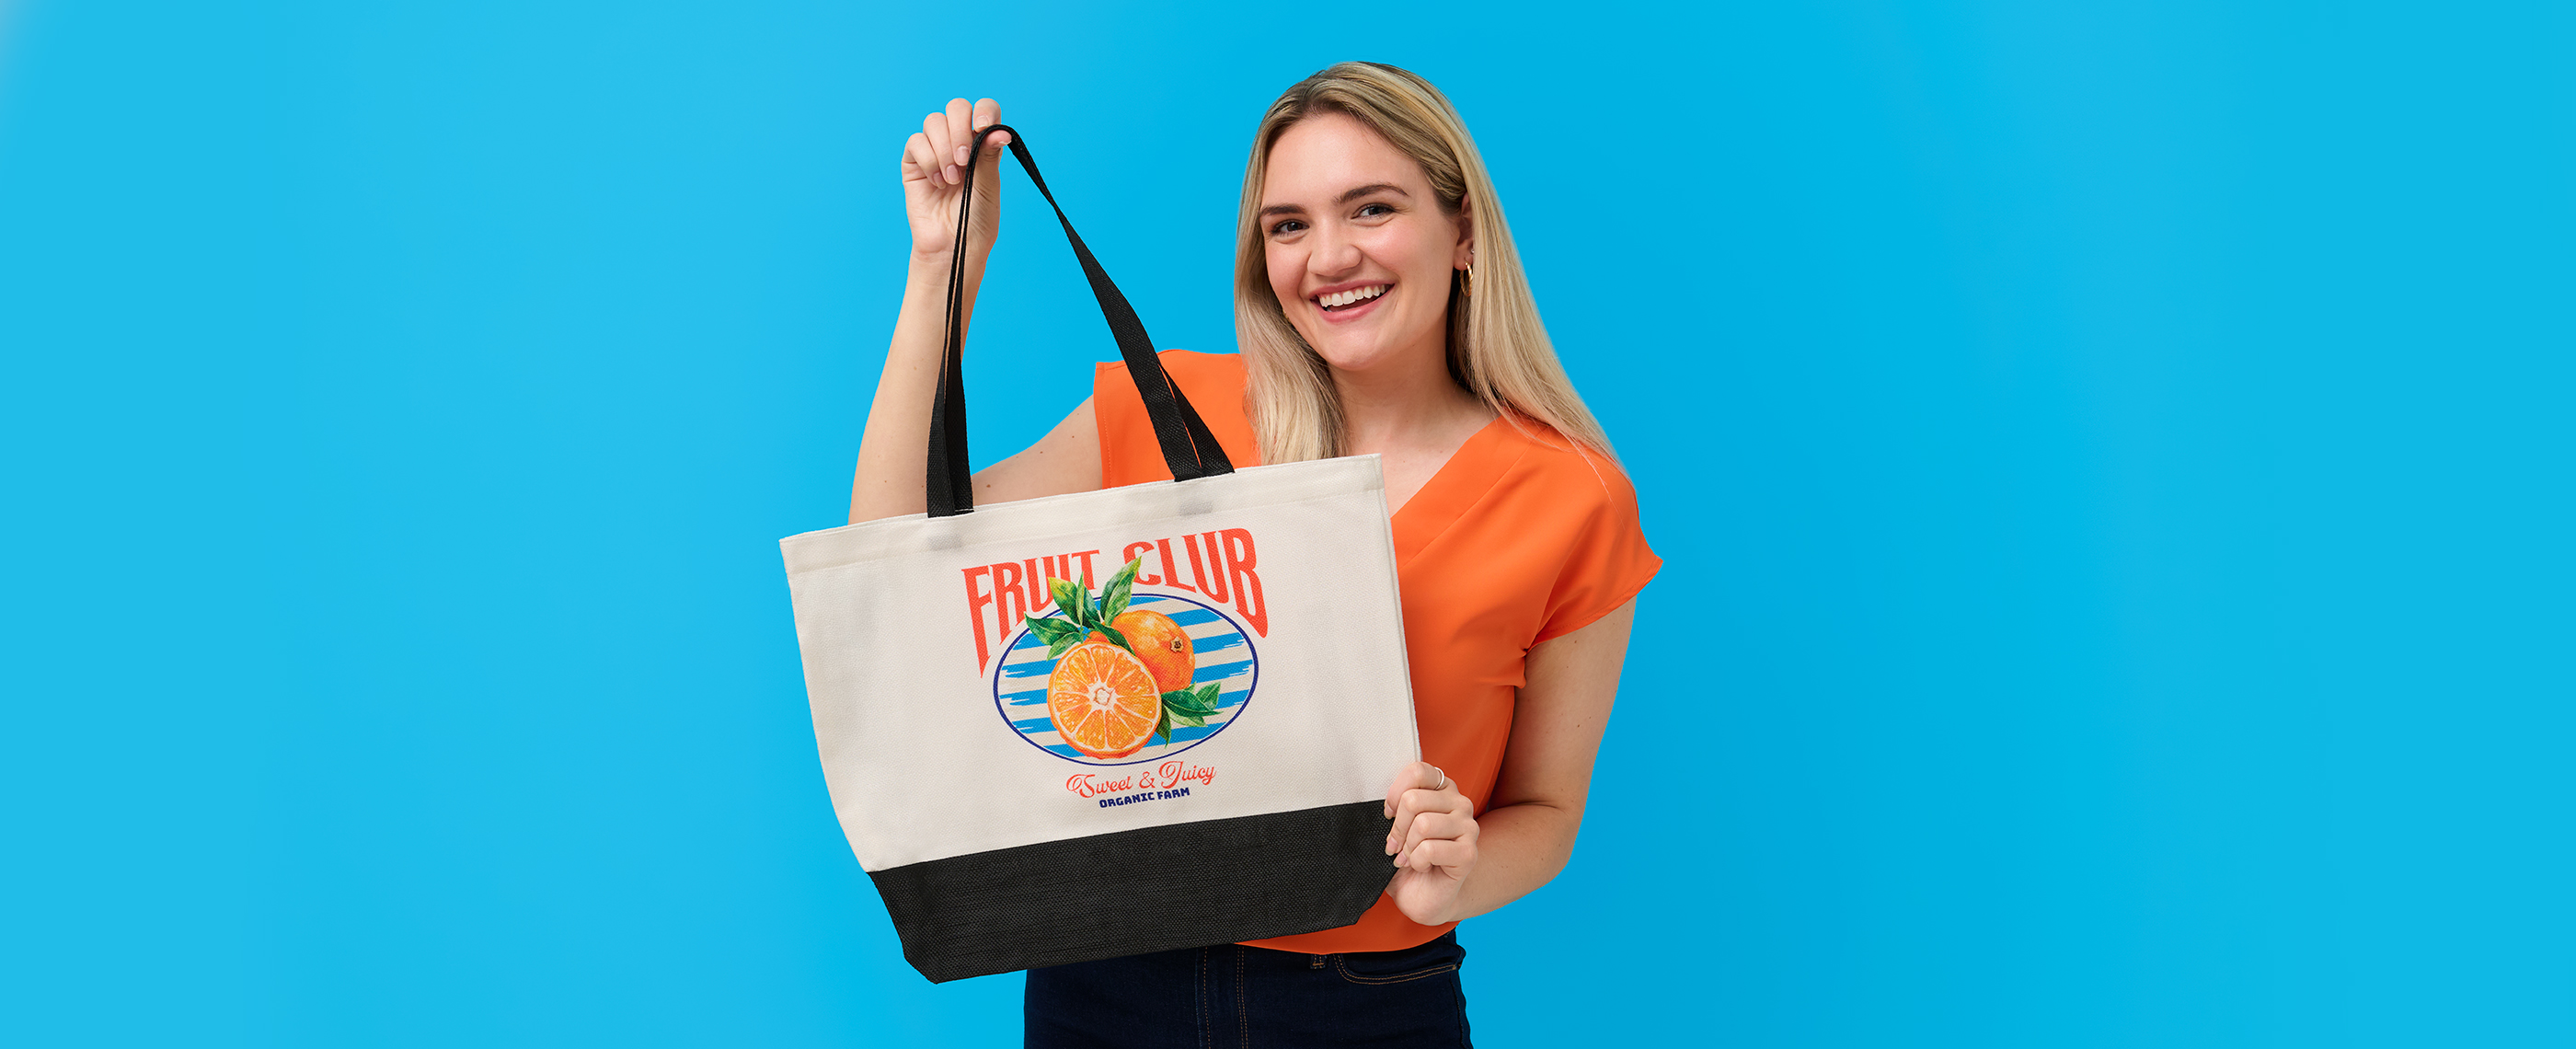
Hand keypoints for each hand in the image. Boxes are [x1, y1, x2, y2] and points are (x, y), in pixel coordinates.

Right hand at [899, 97, 1010, 261]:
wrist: (955, 245)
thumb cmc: (976, 220)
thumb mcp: (989, 187)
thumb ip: (989, 156)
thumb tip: (999, 132)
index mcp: (984, 143)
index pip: (985, 109)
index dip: (984, 111)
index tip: (983, 127)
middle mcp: (960, 141)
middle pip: (956, 107)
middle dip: (960, 129)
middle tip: (965, 161)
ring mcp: (935, 149)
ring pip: (933, 121)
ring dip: (944, 149)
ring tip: (952, 179)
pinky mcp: (914, 162)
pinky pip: (916, 142)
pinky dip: (929, 161)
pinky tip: (938, 183)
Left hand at [1383, 761, 1478, 924]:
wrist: (1425, 896)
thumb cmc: (1409, 858)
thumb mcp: (1396, 827)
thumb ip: (1394, 806)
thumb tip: (1377, 802)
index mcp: (1441, 789)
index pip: (1417, 770)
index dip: (1395, 793)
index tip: (1389, 814)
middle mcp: (1459, 803)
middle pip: (1413, 800)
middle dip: (1397, 829)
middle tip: (1397, 845)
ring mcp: (1469, 827)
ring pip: (1422, 824)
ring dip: (1407, 847)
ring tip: (1411, 857)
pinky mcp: (1469, 853)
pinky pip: (1429, 848)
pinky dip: (1417, 861)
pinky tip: (1423, 866)